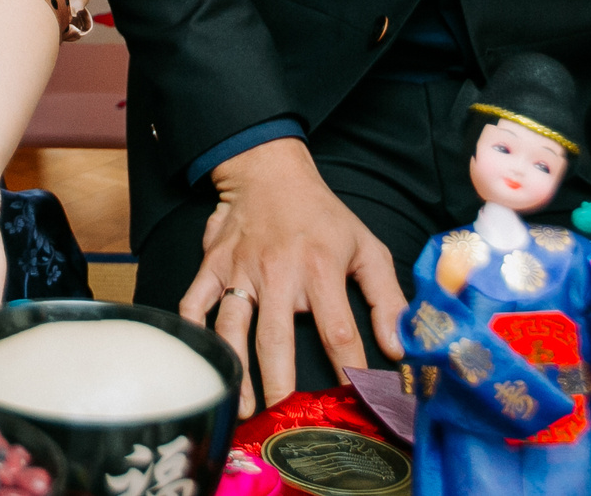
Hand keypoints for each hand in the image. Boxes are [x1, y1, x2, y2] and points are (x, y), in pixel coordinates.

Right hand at [177, 138, 404, 412]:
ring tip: (243, 408)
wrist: (268, 171)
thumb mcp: (367, 247)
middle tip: (284, 420)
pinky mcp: (212, 265)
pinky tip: (201, 362)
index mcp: (320, 269)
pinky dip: (191, 332)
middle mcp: (278, 273)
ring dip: (236, 371)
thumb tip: (399, 349)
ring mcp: (239, 270)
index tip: (352, 399)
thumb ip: (388, 299)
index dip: (348, 370)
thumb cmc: (322, 215)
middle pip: (277, 339)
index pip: (338, 332)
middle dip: (280, 385)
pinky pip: (194, 302)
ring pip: (232, 328)